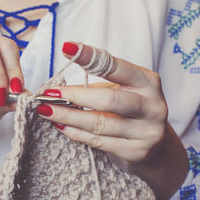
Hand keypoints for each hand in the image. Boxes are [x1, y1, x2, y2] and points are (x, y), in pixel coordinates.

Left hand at [37, 42, 168, 163]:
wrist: (153, 144)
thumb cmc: (129, 111)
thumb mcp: (117, 91)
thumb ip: (93, 86)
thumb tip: (57, 89)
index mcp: (147, 82)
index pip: (115, 66)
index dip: (90, 57)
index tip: (67, 48)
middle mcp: (152, 105)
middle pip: (108, 100)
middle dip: (74, 96)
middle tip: (49, 94)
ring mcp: (146, 131)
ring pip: (99, 123)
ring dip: (68, 116)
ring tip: (46, 111)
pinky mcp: (136, 151)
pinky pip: (98, 141)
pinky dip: (75, 133)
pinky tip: (61, 126)